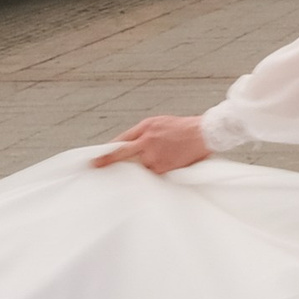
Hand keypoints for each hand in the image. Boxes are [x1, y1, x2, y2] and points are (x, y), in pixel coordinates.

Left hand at [92, 114, 210, 173]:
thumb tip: (125, 145)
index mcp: (145, 129)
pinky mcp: (163, 169)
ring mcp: (154, 157)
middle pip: (123, 155)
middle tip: (95, 167)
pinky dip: (152, 173)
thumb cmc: (182, 127)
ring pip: (139, 168)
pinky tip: (160, 168)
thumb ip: (140, 134)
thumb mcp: (158, 123)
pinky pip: (151, 175)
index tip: (94, 161)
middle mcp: (147, 143)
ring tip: (153, 163)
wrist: (204, 133)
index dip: (106, 153)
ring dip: (140, 168)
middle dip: (108, 162)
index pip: (120, 142)